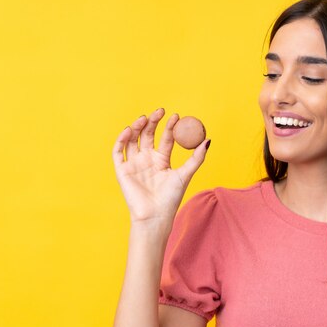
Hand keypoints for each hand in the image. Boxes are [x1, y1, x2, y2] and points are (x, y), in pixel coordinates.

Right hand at [112, 108, 209, 224]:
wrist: (155, 215)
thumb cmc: (171, 198)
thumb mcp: (185, 175)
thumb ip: (196, 158)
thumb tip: (207, 139)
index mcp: (162, 160)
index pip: (166, 138)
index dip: (170, 126)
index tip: (176, 116)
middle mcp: (147, 159)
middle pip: (148, 135)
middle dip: (153, 122)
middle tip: (160, 111)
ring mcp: (134, 164)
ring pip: (133, 140)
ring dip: (137, 127)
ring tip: (144, 118)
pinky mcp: (122, 170)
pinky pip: (119, 151)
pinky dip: (122, 139)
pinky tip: (129, 130)